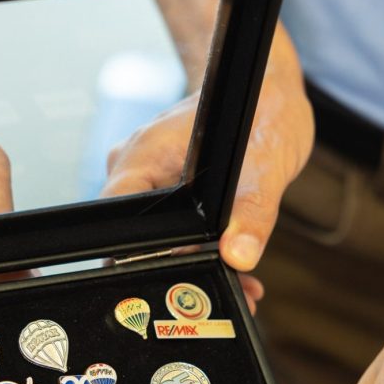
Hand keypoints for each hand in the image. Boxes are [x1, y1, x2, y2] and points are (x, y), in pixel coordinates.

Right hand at [101, 22, 312, 302]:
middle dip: (175, 269)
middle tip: (215, 288)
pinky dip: (200, 250)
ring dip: (193, 262)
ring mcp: (148, 184)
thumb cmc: (262, 111)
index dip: (135, 258)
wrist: (267, 94)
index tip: (170, 281)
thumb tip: (238, 255)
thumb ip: (251, 215)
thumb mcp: (266, 168)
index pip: (117, 221)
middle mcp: (137, 170)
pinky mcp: (166, 197)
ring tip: (235, 279)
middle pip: (136, 238)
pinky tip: (231, 264)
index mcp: (144, 156)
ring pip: (158, 240)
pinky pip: (173, 233)